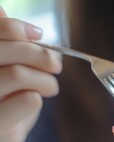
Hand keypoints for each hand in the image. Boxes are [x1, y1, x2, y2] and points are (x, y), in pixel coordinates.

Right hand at [0, 7, 61, 141]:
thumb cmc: (2, 109)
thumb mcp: (3, 75)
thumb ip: (4, 47)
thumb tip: (1, 10)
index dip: (15, 28)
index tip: (38, 34)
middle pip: (4, 50)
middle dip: (39, 54)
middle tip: (56, 65)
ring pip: (17, 74)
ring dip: (45, 80)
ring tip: (51, 88)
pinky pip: (28, 100)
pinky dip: (39, 99)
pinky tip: (37, 102)